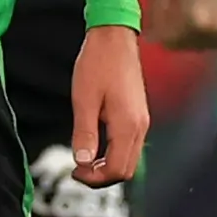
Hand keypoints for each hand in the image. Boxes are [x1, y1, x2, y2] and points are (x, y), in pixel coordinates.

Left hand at [68, 21, 152, 183]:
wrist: (115, 38)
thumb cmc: (97, 64)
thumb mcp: (84, 100)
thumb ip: (84, 134)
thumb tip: (82, 162)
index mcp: (127, 125)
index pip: (116, 169)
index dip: (94, 178)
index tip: (74, 171)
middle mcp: (140, 126)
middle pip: (126, 170)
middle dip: (102, 177)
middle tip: (77, 170)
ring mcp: (142, 121)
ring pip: (130, 159)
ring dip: (108, 166)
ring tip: (84, 160)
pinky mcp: (138, 115)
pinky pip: (130, 146)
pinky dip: (114, 154)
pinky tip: (96, 146)